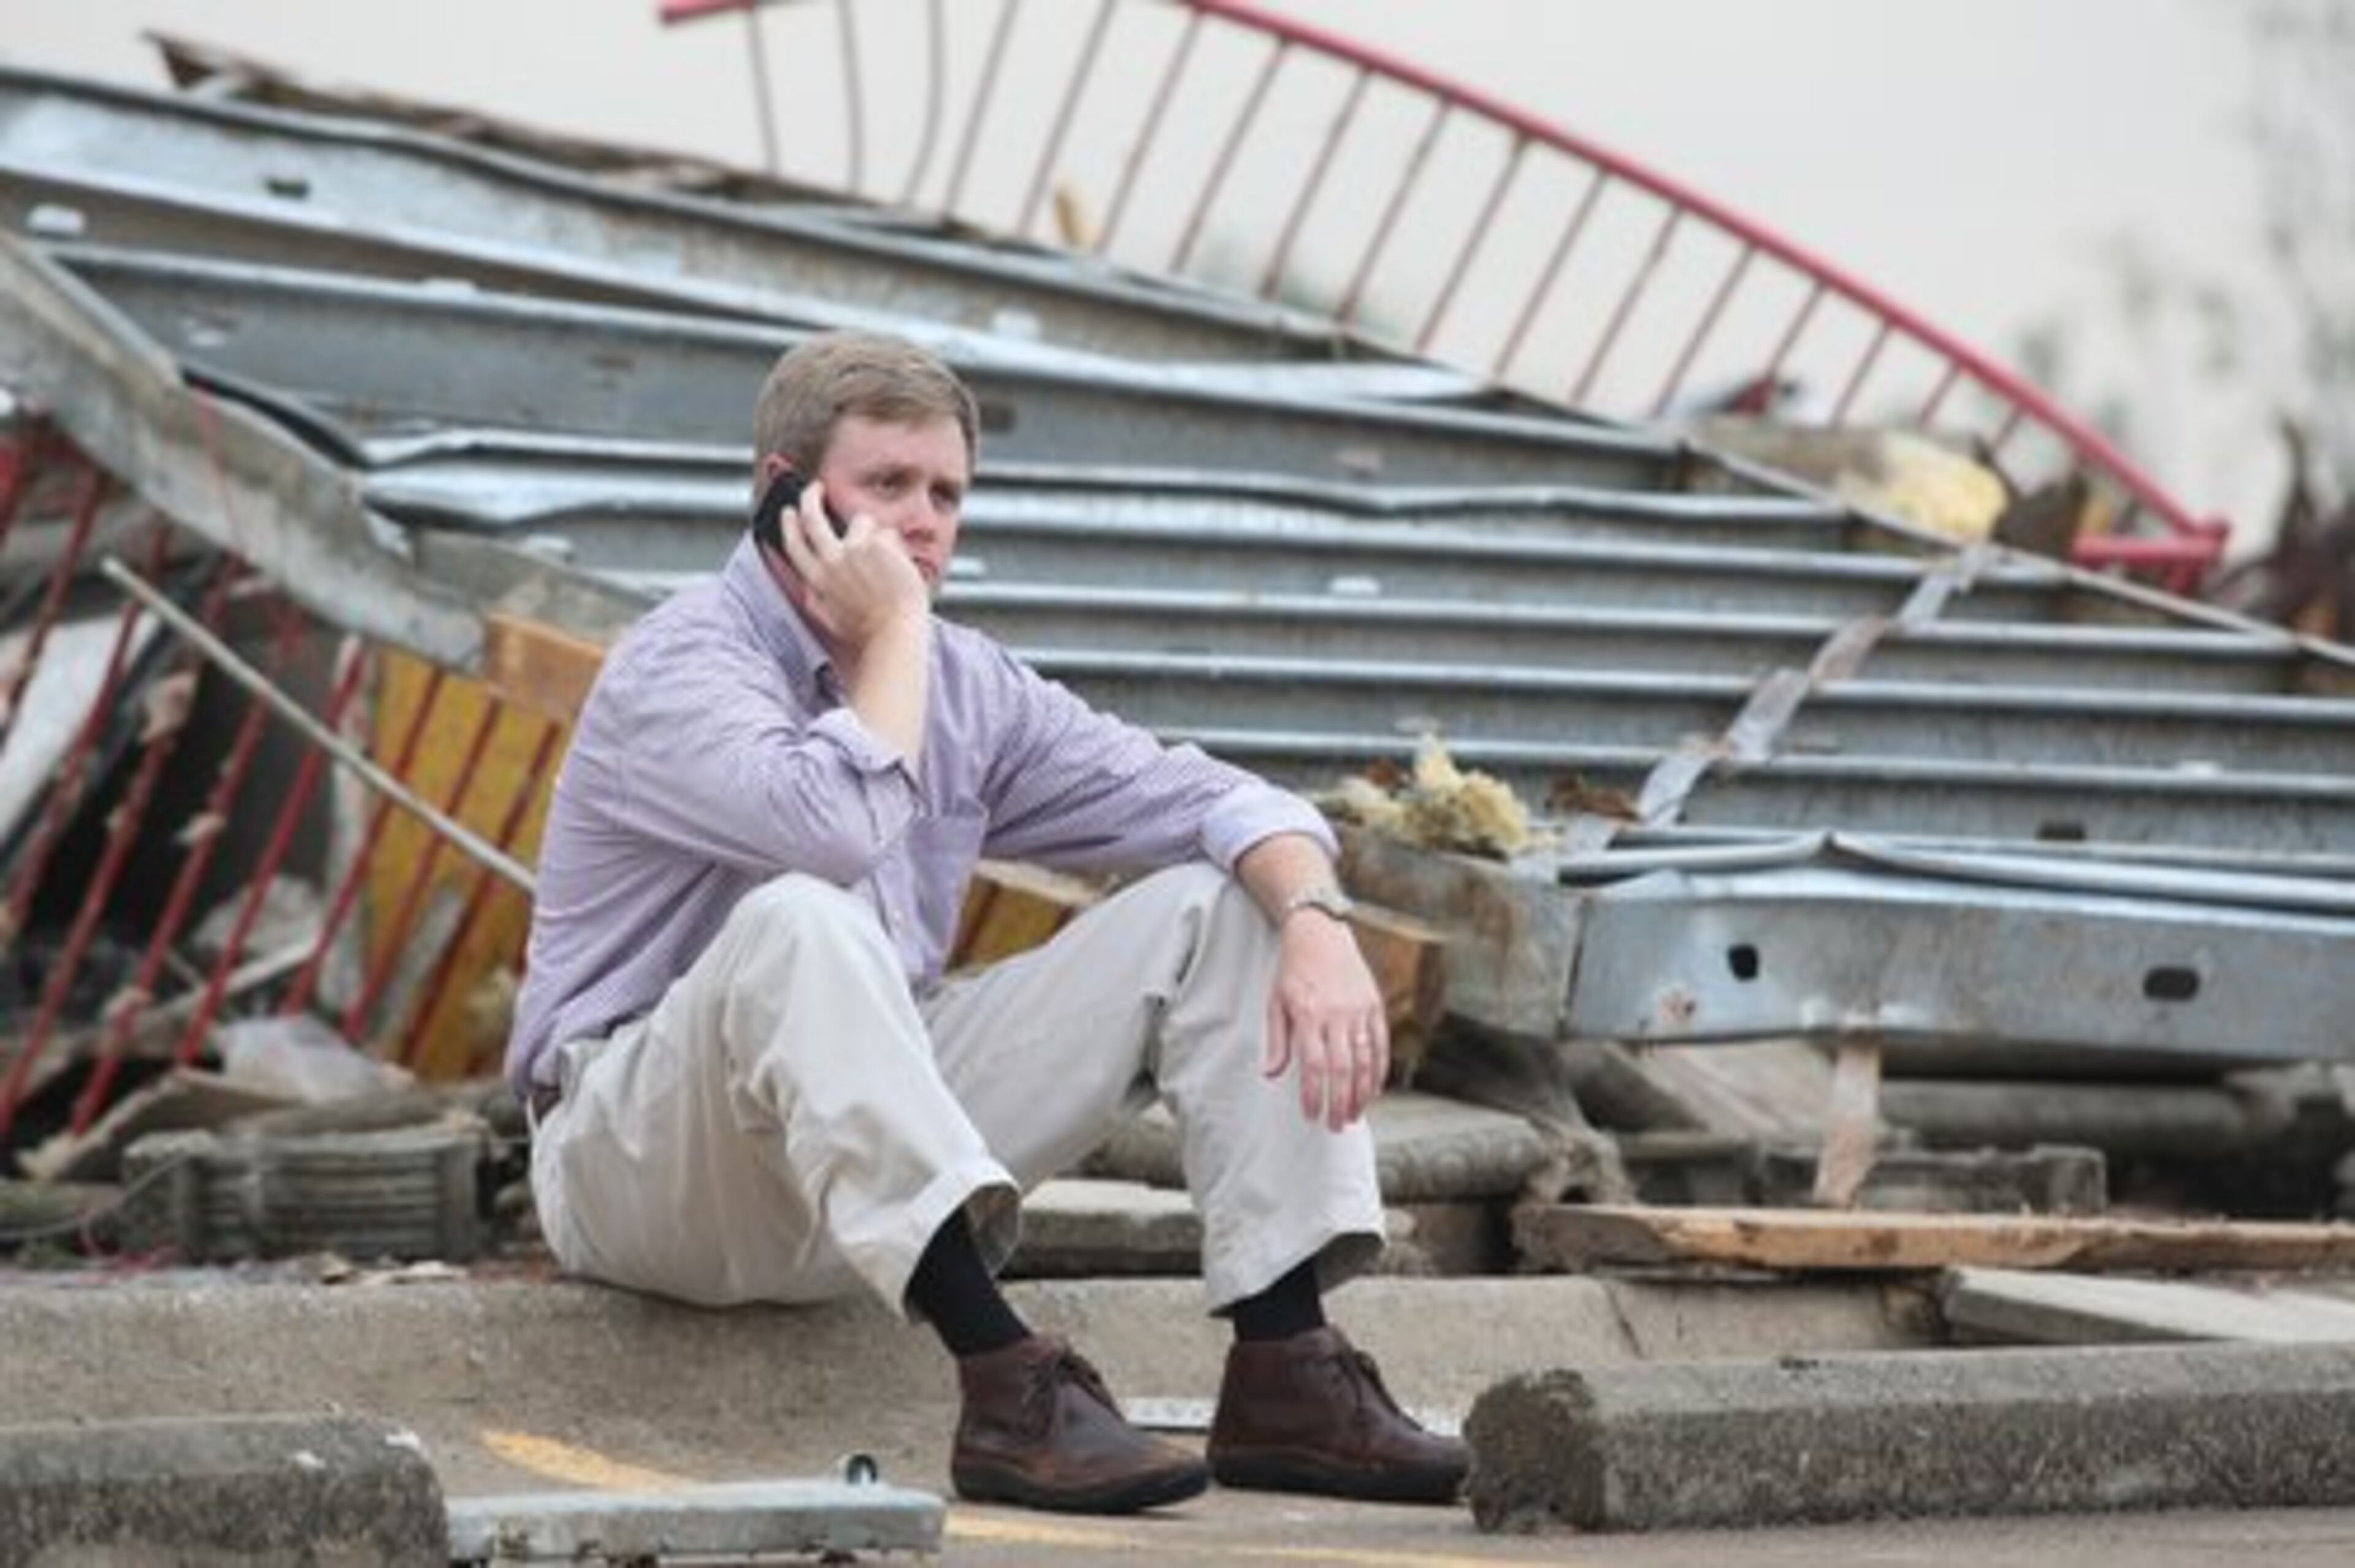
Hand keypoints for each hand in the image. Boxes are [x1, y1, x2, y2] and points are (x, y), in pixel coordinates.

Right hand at [777, 478, 929, 657]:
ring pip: (861, 520)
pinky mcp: (877, 544)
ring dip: (875, 534)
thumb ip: (816, 598)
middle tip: (816, 488)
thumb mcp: (829, 618)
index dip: (789, 524)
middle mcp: (830, 561)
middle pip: (812, 517)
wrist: (895, 633)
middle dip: (810, 496)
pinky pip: (888, 533)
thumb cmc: (868, 632)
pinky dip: (896, 547)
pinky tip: (901, 570)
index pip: (793, 543)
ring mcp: (853, 550)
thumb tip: (806, 584)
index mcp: (816, 581)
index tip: (790, 511)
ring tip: (888, 562)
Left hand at [1261, 911, 1388, 1129]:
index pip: (1314, 1066)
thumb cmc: (1293, 971)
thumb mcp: (1276, 1002)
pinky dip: (1379, 1070)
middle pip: (1342, 1069)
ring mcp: (1359, 1010)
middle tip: (1336, 1125)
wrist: (1320, 933)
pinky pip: (1381, 1044)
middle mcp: (1337, 1014)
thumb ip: (1277, 1041)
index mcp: (1309, 1014)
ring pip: (1366, 1060)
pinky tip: (1373, 1090)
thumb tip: (1272, 1075)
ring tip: (1354, 1115)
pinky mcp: (1375, 1005)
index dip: (1314, 1095)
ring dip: (1361, 1092)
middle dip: (1340, 1102)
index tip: (1311, 1116)